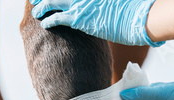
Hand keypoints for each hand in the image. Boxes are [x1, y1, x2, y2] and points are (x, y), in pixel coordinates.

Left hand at [29, 0, 164, 46]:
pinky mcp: (79, 18)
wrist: (138, 16)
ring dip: (42, 5)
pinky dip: (49, 20)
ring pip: (53, 1)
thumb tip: (99, 4)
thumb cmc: (134, 7)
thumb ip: (102, 0)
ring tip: (36, 10)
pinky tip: (44, 24)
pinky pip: (58, 18)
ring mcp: (80, 3)